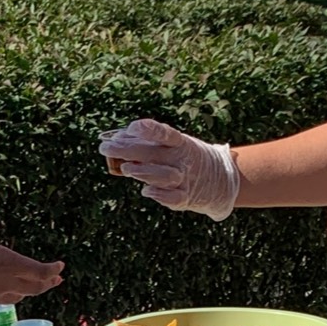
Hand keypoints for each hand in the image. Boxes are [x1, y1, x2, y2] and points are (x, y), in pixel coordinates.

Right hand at [0, 190, 61, 311]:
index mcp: (7, 262)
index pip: (40, 271)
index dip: (53, 270)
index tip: (61, 266)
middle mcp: (7, 282)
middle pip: (36, 287)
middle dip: (48, 282)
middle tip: (57, 278)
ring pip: (23, 295)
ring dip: (34, 290)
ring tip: (40, 286)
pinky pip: (7, 300)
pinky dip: (16, 295)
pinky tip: (12, 293)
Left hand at [98, 120, 239, 220]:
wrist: (221, 181)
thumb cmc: (185, 160)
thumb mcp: (172, 147)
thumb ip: (146, 145)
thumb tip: (115, 140)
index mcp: (180, 143)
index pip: (165, 134)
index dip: (150, 130)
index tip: (132, 127)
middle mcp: (182, 160)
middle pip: (155, 153)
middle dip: (129, 150)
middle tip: (106, 148)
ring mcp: (185, 179)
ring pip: (165, 176)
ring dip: (144, 172)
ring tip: (125, 169)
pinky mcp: (186, 198)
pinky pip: (174, 198)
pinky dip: (161, 195)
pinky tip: (146, 191)